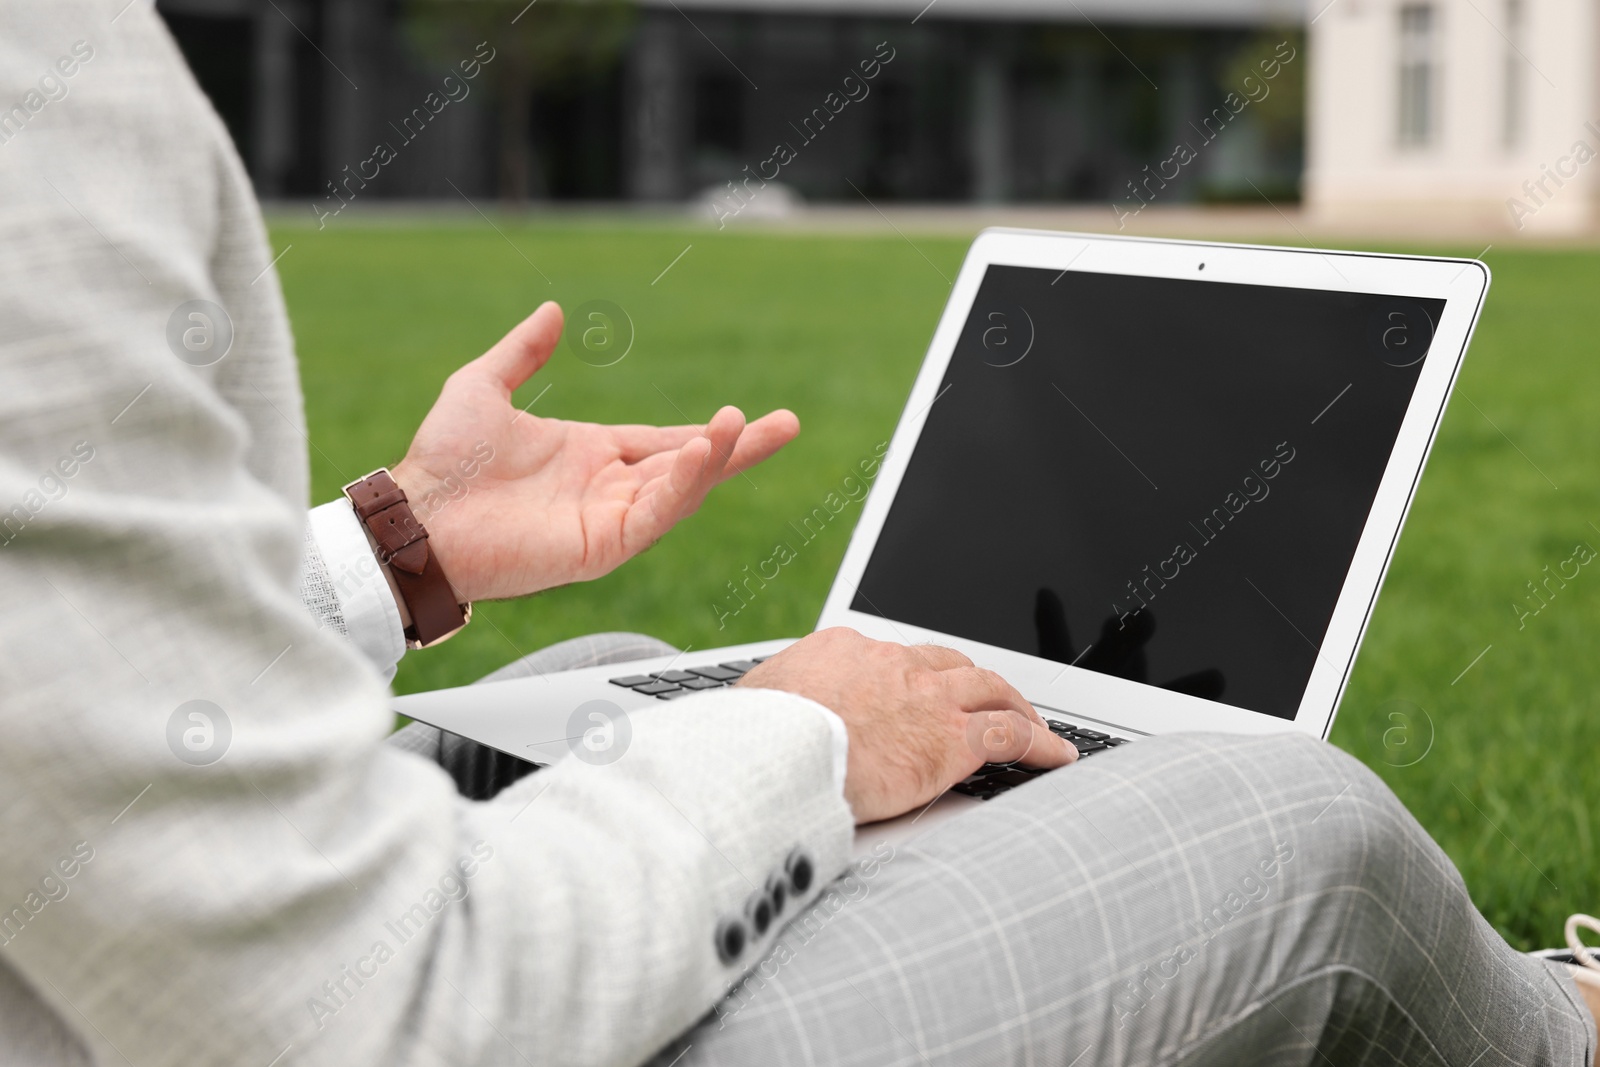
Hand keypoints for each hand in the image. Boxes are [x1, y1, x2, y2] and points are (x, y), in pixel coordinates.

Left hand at [390, 302, 799, 602]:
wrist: (413, 517)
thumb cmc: (440, 462)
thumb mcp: (483, 386)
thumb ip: (522, 352)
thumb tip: (552, 312)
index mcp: (590, 454)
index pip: (665, 441)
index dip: (708, 432)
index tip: (747, 418)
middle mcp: (608, 488)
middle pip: (691, 466)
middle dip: (740, 448)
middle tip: (788, 425)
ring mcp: (609, 519)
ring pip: (681, 490)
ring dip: (716, 459)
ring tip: (744, 427)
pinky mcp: (602, 546)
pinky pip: (656, 515)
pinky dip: (684, 485)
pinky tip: (702, 452)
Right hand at [736, 628, 1075, 823]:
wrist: (776, 755)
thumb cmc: (754, 739)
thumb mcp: (754, 706)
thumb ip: (773, 703)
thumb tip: (758, 715)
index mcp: (843, 650)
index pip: (892, 659)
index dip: (913, 680)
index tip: (917, 697)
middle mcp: (892, 664)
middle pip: (949, 665)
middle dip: (972, 684)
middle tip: (987, 702)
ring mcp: (927, 697)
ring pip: (991, 689)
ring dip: (1017, 706)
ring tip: (1034, 723)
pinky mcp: (952, 738)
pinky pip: (1012, 734)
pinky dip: (1041, 742)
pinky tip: (1056, 755)